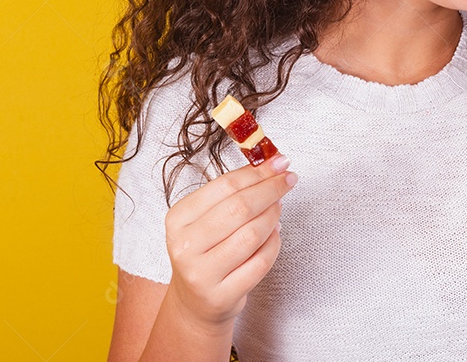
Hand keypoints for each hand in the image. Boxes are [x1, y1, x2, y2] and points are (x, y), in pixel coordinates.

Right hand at [163, 154, 296, 329]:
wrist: (195, 303)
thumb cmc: (206, 252)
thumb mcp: (206, 219)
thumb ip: (232, 194)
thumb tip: (271, 167)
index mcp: (178, 218)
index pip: (225, 186)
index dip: (257, 172)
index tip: (279, 163)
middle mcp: (185, 245)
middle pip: (240, 208)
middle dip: (270, 189)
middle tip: (288, 180)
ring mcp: (201, 273)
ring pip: (252, 234)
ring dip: (273, 216)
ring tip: (278, 207)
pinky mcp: (221, 295)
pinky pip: (261, 262)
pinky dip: (274, 243)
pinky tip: (274, 234)